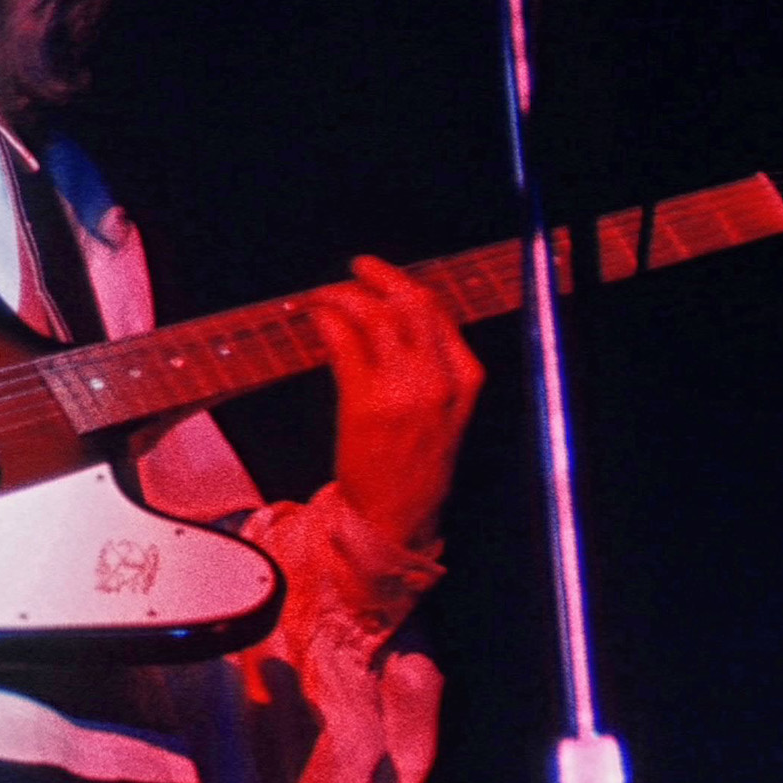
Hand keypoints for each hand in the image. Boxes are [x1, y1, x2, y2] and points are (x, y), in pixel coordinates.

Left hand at [311, 255, 483, 551]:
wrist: (397, 514)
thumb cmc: (417, 460)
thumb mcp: (447, 410)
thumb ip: (434, 365)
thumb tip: (397, 316)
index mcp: (465, 378)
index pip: (438, 311)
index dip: (405, 285)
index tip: (381, 275)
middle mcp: (439, 380)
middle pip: (410, 303)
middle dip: (379, 276)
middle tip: (355, 268)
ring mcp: (404, 391)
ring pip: (375, 316)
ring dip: (344, 296)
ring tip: (325, 297)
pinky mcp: (367, 404)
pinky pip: (344, 341)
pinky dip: (327, 320)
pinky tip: (317, 319)